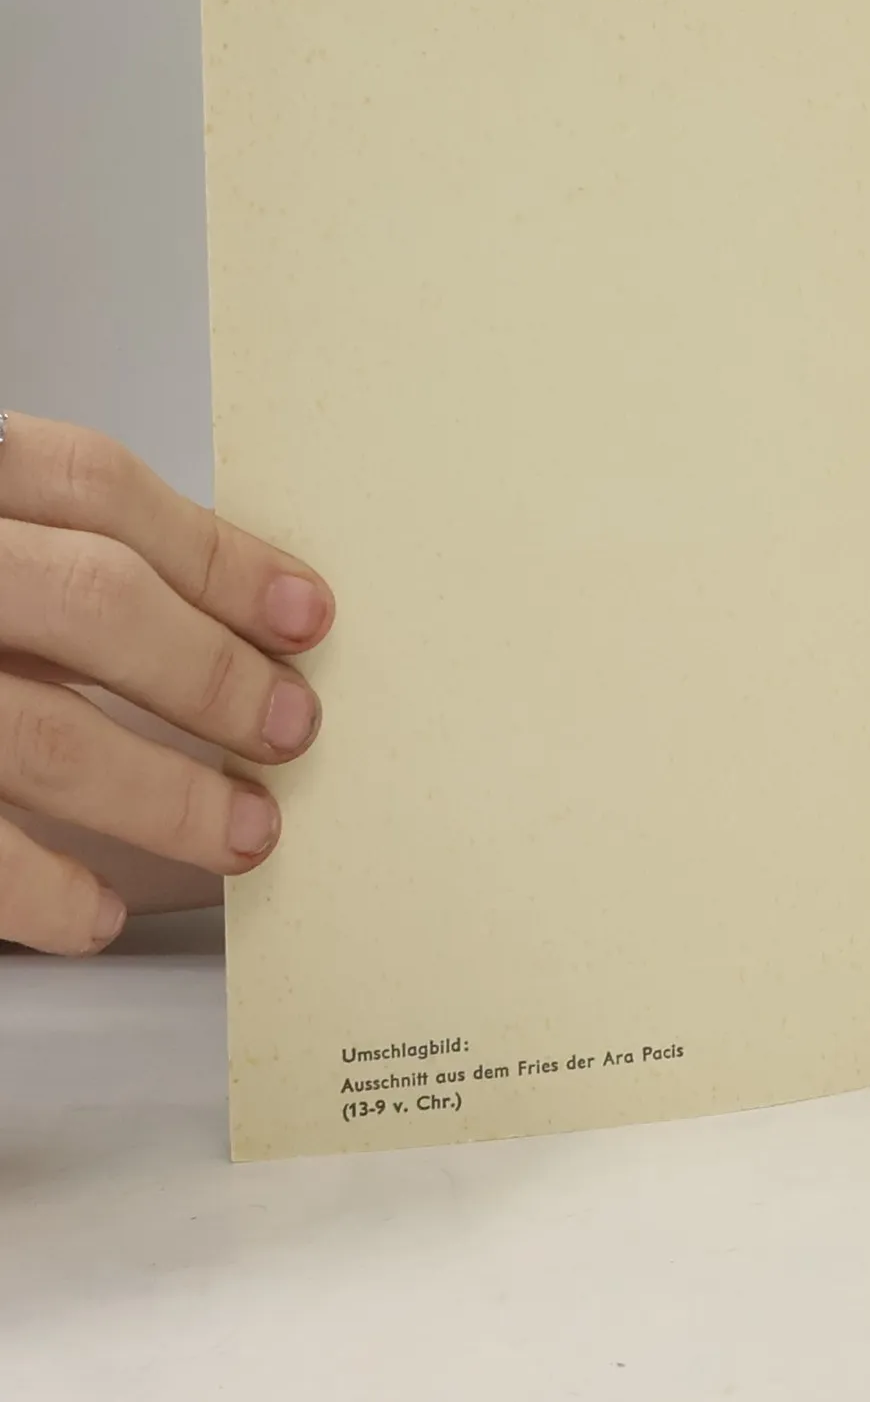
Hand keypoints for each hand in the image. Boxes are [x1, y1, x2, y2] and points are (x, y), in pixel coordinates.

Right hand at [0, 415, 331, 955]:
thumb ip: (30, 544)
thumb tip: (213, 610)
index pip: (93, 489)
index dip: (218, 555)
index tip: (306, 616)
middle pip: (89, 600)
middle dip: (208, 674)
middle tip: (289, 729)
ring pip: (36, 730)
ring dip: (159, 793)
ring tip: (242, 833)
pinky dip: (35, 885)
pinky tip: (91, 913)